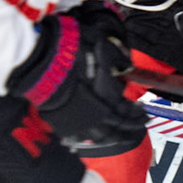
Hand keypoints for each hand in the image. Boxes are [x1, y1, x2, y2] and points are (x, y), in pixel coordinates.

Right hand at [7, 5, 145, 150]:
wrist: (39, 63)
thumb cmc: (69, 52)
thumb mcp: (99, 44)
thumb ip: (116, 57)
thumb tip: (126, 64)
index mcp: (107, 98)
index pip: (127, 112)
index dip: (137, 114)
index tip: (143, 113)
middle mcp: (96, 115)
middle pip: (117, 128)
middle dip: (129, 128)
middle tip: (136, 127)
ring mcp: (79, 122)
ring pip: (100, 137)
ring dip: (112, 136)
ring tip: (118, 136)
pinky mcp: (62, 125)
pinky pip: (80, 137)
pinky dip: (90, 137)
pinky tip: (93, 136)